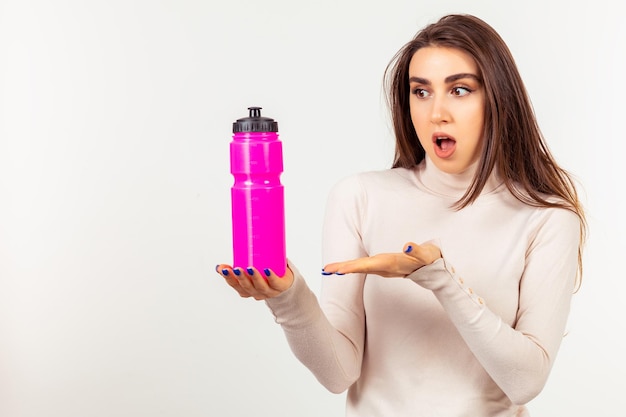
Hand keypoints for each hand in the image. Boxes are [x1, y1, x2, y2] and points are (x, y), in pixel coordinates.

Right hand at [215, 264, 293, 299]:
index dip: (229, 278)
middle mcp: (256, 292)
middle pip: (247, 287)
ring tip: (250, 268)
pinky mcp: (280, 286)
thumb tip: (218, 267)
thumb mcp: (247, 273)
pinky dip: (271, 277)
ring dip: (254, 277)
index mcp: (246, 290)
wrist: (284, 283)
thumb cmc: (263, 276)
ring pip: (260, 286)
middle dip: (241, 278)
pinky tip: (267, 270)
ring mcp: (269, 291)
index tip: (224, 269)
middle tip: (236, 269)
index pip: (235, 285)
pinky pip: (275, 283)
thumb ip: (234, 269)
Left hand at [322, 241, 440, 277]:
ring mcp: (383, 268)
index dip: (353, 266)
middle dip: (342, 268)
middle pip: (360, 268)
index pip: (368, 265)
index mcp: (391, 263)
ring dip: (344, 268)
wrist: (434, 270)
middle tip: (325, 269)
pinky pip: (364, 267)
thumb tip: (407, 247)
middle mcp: (384, 267)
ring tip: (328, 269)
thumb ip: (417, 250)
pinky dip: (352, 267)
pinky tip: (342, 268)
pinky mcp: (384, 266)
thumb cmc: (429, 259)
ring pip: (360, 268)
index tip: (339, 269)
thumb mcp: (426, 254)